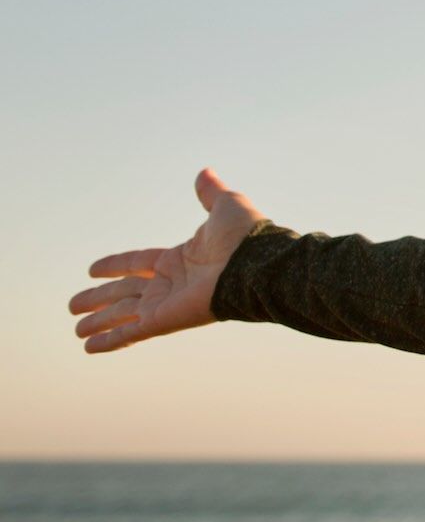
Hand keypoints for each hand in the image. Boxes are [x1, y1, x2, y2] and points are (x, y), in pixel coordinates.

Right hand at [72, 167, 269, 353]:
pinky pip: (130, 333)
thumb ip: (210, 193)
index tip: (92, 269)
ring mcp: (166, 304)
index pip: (138, 263)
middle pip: (124, 292)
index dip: (115, 265)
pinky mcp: (164, 320)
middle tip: (73, 305)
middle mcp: (170, 284)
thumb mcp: (225, 206)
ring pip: (122, 315)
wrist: (256, 264)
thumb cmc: (244, 237)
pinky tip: (89, 348)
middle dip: (99, 299)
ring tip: (75, 331)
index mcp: (179, 259)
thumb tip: (204, 173)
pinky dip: (110, 341)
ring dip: (98, 323)